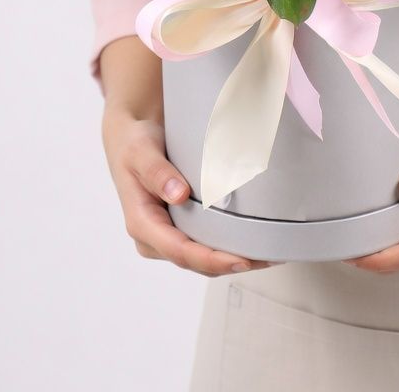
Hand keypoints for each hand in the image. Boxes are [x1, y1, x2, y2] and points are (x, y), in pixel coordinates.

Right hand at [101, 105, 280, 276]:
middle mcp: (153, 237)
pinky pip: (202, 245)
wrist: (132, 135)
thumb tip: (178, 195)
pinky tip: (250, 242)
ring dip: (231, 260)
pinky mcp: (178, 227)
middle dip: (229, 264)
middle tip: (266, 259)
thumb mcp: (141, 152)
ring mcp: (166, 235)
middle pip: (195, 261)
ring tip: (266, 255)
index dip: (212, 259)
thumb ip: (157, 172)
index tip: (241, 260)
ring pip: (201, 259)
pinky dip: (226, 247)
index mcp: (141, 223)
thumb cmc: (134, 144)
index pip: (180, 251)